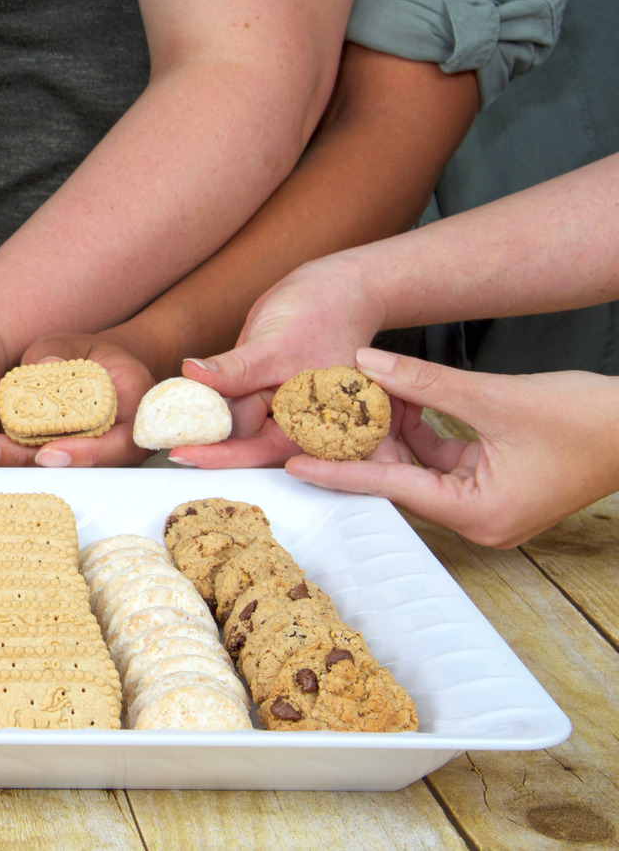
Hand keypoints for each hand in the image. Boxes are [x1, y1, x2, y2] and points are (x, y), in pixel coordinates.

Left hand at [0, 333, 155, 467]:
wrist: (103, 373)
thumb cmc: (94, 357)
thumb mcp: (80, 344)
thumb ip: (60, 351)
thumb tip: (43, 366)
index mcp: (135, 417)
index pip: (117, 446)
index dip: (84, 455)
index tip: (46, 454)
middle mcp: (116, 447)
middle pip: (76, 466)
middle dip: (30, 461)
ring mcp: (89, 459)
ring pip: (52, 469)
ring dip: (13, 461)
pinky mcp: (63, 460)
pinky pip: (38, 464)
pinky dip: (11, 456)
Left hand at [173, 258, 386, 467]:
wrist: (338, 287)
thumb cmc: (322, 311)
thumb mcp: (275, 342)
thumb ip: (237, 369)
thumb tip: (192, 373)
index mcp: (310, 425)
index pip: (258, 450)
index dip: (218, 456)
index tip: (181, 454)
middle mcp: (295, 424)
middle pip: (243, 442)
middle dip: (205, 438)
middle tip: (162, 435)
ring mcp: (278, 408)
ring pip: (233, 423)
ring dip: (203, 419)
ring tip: (169, 417)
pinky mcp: (263, 392)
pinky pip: (232, 402)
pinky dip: (210, 400)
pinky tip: (188, 392)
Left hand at [276, 348, 618, 547]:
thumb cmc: (590, 420)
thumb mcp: (496, 395)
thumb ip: (425, 381)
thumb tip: (368, 364)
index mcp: (478, 513)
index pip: (391, 487)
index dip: (339, 472)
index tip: (293, 466)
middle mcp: (480, 519)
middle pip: (403, 480)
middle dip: (363, 448)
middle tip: (314, 424)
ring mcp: (489, 504)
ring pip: (423, 466)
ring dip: (394, 432)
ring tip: (353, 400)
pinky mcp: (497, 484)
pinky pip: (447, 459)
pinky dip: (424, 431)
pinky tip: (399, 398)